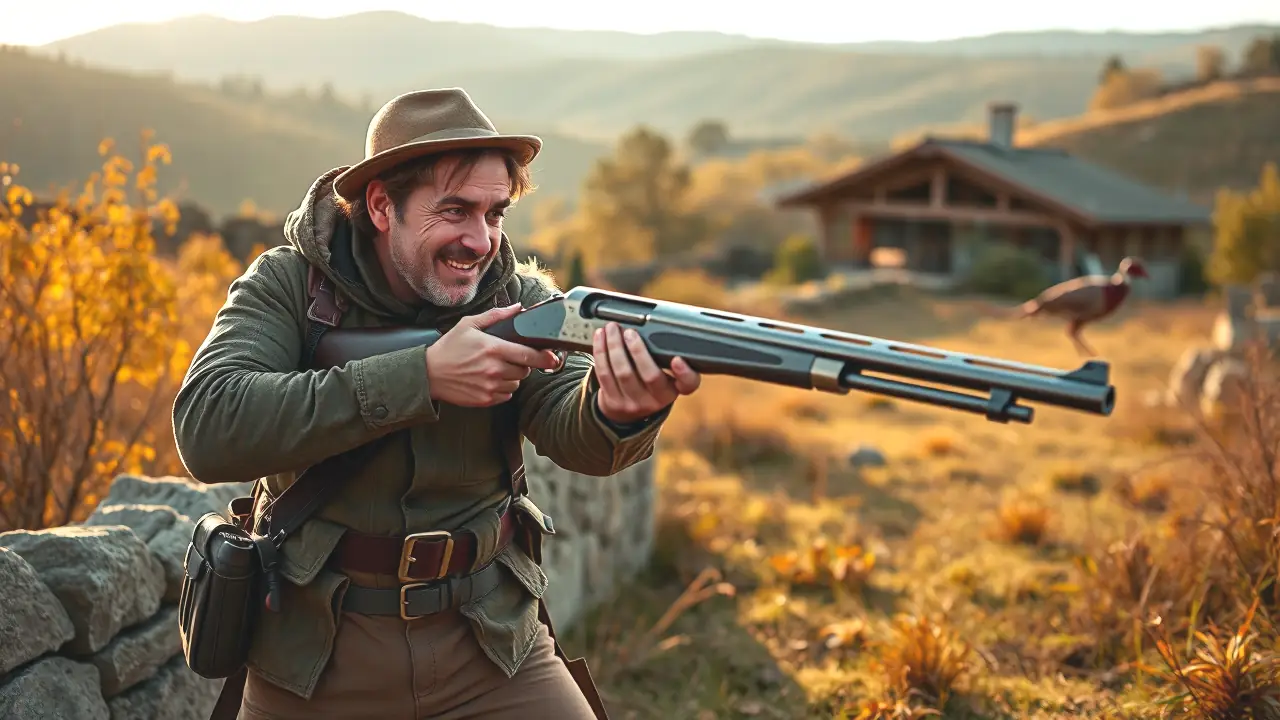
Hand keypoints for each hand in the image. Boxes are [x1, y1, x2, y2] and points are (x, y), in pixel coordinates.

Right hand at [425, 303, 560, 406]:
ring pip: (517, 383)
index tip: (552, 357)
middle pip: (526, 370)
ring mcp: (490, 386)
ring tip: (497, 368)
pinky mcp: (485, 399)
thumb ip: (496, 316)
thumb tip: (518, 308)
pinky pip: (506, 394)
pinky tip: (490, 379)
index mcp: (493, 348)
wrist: (428, 374)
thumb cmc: (449, 347)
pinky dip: (503, 388)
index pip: (529, 355)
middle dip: (523, 364)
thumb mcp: (469, 325)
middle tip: (511, 358)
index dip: (544, 357)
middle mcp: (494, 369)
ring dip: (513, 376)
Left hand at [593, 322, 700, 424]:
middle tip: (630, 332)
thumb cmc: (647, 384)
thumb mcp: (664, 375)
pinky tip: (600, 338)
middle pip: (650, 376)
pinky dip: (601, 352)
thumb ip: (664, 356)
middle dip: (638, 350)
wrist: (627, 411)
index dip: (685, 373)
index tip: (678, 359)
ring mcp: (633, 403)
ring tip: (612, 329)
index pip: (688, 385)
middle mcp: (656, 400)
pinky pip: (604, 374)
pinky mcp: (613, 401)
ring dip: (615, 346)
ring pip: (623, 373)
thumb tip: (653, 323)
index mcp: (673, 389)